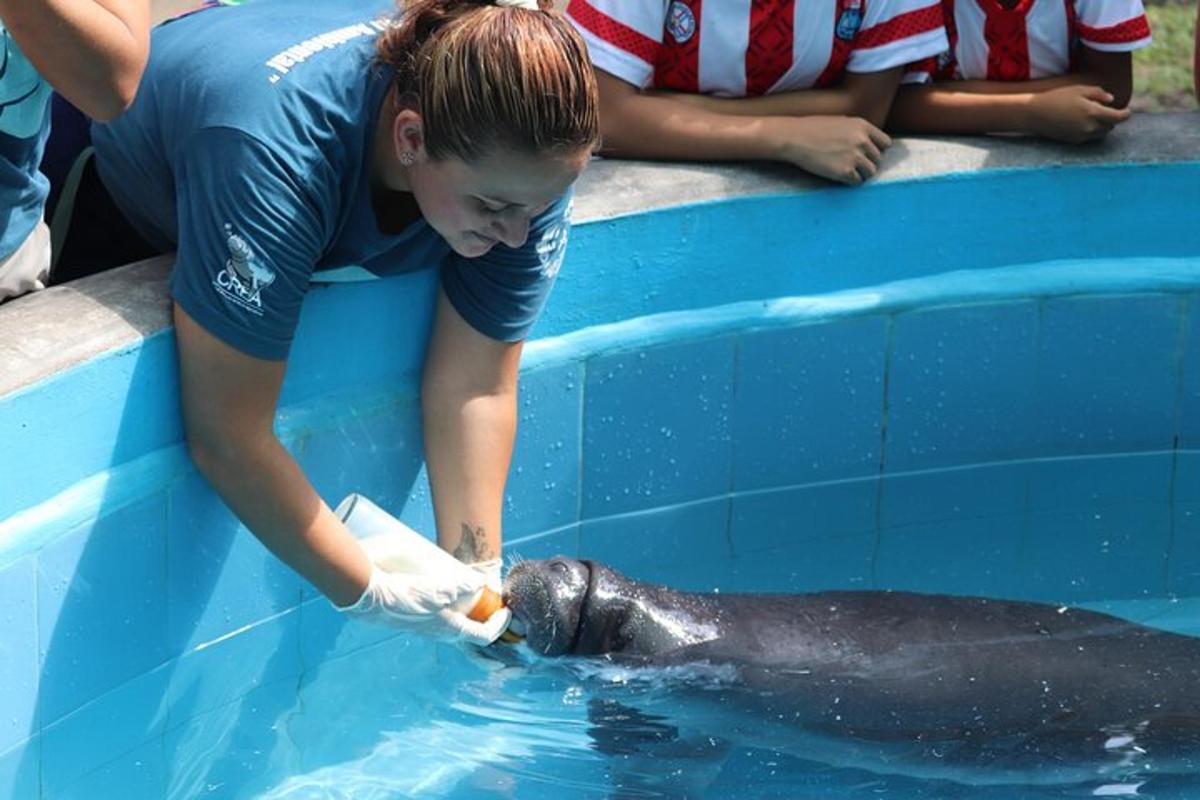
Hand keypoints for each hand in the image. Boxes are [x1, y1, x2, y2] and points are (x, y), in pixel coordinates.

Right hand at [337, 554, 511, 645]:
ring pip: (456, 627)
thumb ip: (461, 584)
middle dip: (488, 636)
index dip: (500, 626)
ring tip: (480, 607)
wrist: (370, 597)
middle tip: (500, 624)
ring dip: (471, 622)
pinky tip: (453, 597)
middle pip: (471, 639)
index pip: (483, 636)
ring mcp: (428, 626)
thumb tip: (479, 583)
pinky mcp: (416, 617)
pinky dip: (454, 612)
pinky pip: (442, 617)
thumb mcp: (437, 589)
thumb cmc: (404, 596)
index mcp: (449, 630)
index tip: (508, 612)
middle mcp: (440, 632)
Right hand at [766, 116, 891, 185]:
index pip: (885, 143)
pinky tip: (839, 175)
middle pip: (878, 159)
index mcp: (862, 126)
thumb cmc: (812, 129)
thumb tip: (869, 145)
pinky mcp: (845, 171)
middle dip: (867, 163)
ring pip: (870, 172)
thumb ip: (857, 132)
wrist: (793, 138)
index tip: (868, 155)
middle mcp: (862, 141)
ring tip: (847, 171)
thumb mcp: (841, 122)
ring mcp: (855, 156)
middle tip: (852, 164)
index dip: (877, 150)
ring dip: (861, 174)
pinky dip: (850, 181)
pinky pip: (857, 181)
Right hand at [1026, 86, 1131, 142]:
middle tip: (1106, 109)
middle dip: (1111, 119)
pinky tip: (1082, 122)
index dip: (1126, 114)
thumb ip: (1098, 93)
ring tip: (1094, 116)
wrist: (1035, 114)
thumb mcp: (1079, 89)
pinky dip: (1091, 131)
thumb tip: (1111, 100)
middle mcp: (1090, 127)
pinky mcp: (1074, 141)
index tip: (1127, 110)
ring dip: (1102, 126)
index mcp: (1094, 113)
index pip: (1119, 118)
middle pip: (1110, 126)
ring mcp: (1081, 136)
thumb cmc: (1057, 98)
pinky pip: (1089, 137)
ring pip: (1101, 133)